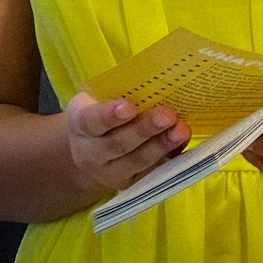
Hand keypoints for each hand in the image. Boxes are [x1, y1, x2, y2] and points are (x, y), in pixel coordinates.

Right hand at [65, 93, 190, 194]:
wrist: (90, 151)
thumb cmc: (101, 112)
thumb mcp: (98, 98)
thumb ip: (119, 91)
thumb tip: (156, 78)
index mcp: (80, 125)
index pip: (91, 121)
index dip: (109, 115)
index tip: (128, 107)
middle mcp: (91, 153)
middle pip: (118, 144)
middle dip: (144, 130)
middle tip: (167, 115)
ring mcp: (111, 173)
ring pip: (137, 161)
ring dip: (161, 145)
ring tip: (181, 130)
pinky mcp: (131, 184)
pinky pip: (151, 174)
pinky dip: (170, 158)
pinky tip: (182, 142)